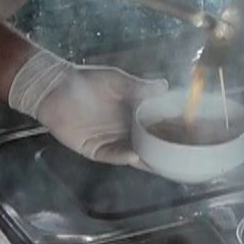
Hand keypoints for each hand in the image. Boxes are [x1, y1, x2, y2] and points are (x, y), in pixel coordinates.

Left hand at [7, 49, 167, 165]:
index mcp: (132, 114)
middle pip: (147, 145)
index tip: (188, 136)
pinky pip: (112, 155)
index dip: (169, 132)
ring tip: (163, 163)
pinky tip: (135, 155)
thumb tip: (165, 86)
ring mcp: (110, 141)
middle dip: (162, 151)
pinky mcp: (95, 149)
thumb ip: (139, 87)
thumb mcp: (117, 80)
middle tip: (182, 157)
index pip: (155, 126)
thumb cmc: (87, 81)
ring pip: (133, 154)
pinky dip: (123, 156)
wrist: (55, 88)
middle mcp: (124, 130)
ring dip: (146, 158)